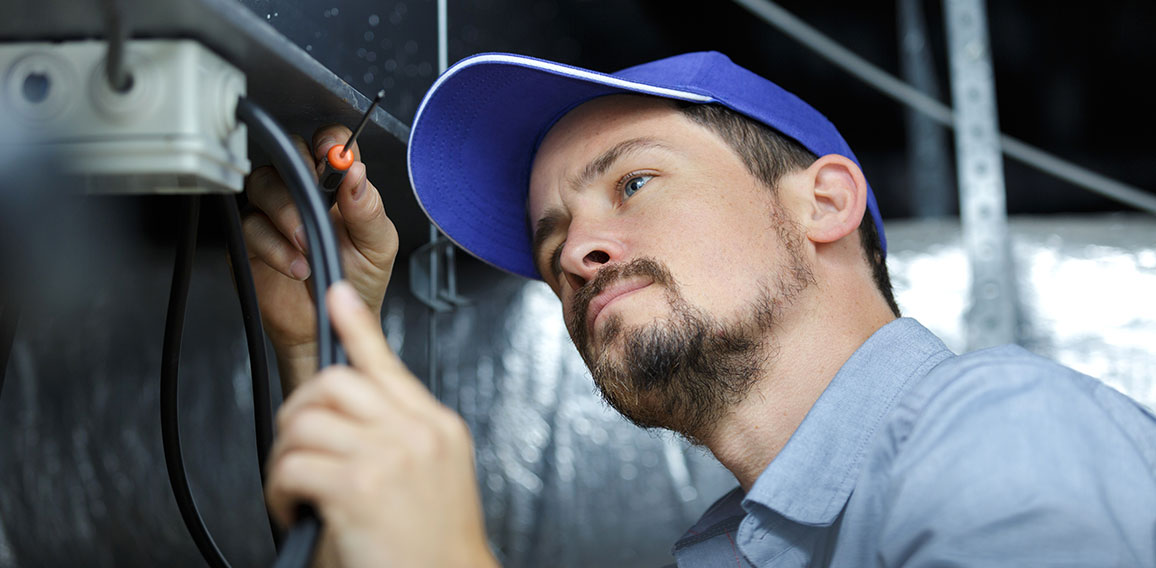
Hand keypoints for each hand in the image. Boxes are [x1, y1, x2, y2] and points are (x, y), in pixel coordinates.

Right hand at [242, 127, 397, 386]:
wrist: (332, 325)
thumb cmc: (357, 282)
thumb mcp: (377, 247)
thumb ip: (369, 209)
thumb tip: (357, 173)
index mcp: (338, 188)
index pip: (330, 145)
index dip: (329, 142)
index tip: (332, 156)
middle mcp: (304, 193)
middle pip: (289, 155)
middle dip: (301, 176)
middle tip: (318, 205)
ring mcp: (275, 214)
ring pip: (263, 185)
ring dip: (287, 214)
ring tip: (308, 245)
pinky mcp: (252, 240)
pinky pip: (251, 226)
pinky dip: (274, 246)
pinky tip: (297, 265)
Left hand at [265, 282, 496, 567]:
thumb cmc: (435, 548)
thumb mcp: (435, 477)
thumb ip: (402, 438)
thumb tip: (354, 415)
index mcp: (437, 428)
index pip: (387, 364)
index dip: (357, 327)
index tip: (336, 297)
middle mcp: (416, 433)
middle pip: (336, 382)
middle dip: (299, 412)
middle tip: (296, 449)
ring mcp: (389, 456)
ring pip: (305, 421)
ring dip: (285, 458)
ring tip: (296, 489)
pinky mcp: (359, 486)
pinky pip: (292, 466)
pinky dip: (279, 491)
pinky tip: (296, 511)